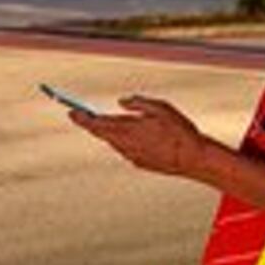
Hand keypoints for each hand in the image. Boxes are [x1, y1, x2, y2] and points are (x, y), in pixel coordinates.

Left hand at [72, 93, 210, 176]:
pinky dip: (125, 141)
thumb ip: (138, 102)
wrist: (193, 158)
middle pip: (101, 133)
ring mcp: (131, 156)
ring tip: (113, 123)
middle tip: (83, 116)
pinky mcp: (139, 163)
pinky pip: (126, 149)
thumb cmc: (179, 131)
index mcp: (126, 129)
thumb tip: (121, 101)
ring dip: (110, 132)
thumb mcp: (160, 108)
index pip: (95, 123)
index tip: (71, 112)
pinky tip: (136, 137)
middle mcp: (124, 145)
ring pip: (113, 142)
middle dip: (91, 124)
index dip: (81, 118)